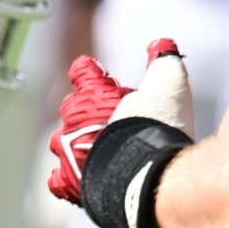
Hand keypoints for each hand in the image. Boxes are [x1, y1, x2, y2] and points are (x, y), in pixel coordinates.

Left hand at [46, 38, 192, 205]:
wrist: (145, 174)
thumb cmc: (156, 126)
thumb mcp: (169, 84)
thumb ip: (163, 63)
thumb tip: (161, 45)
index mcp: (94, 92)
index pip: (84, 72)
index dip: (88, 72)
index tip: (88, 70)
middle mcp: (74, 120)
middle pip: (71, 109)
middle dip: (84, 111)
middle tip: (105, 118)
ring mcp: (68, 152)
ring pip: (61, 144)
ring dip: (73, 145)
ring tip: (92, 150)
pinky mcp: (71, 183)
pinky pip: (59, 181)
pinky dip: (67, 179)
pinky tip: (82, 178)